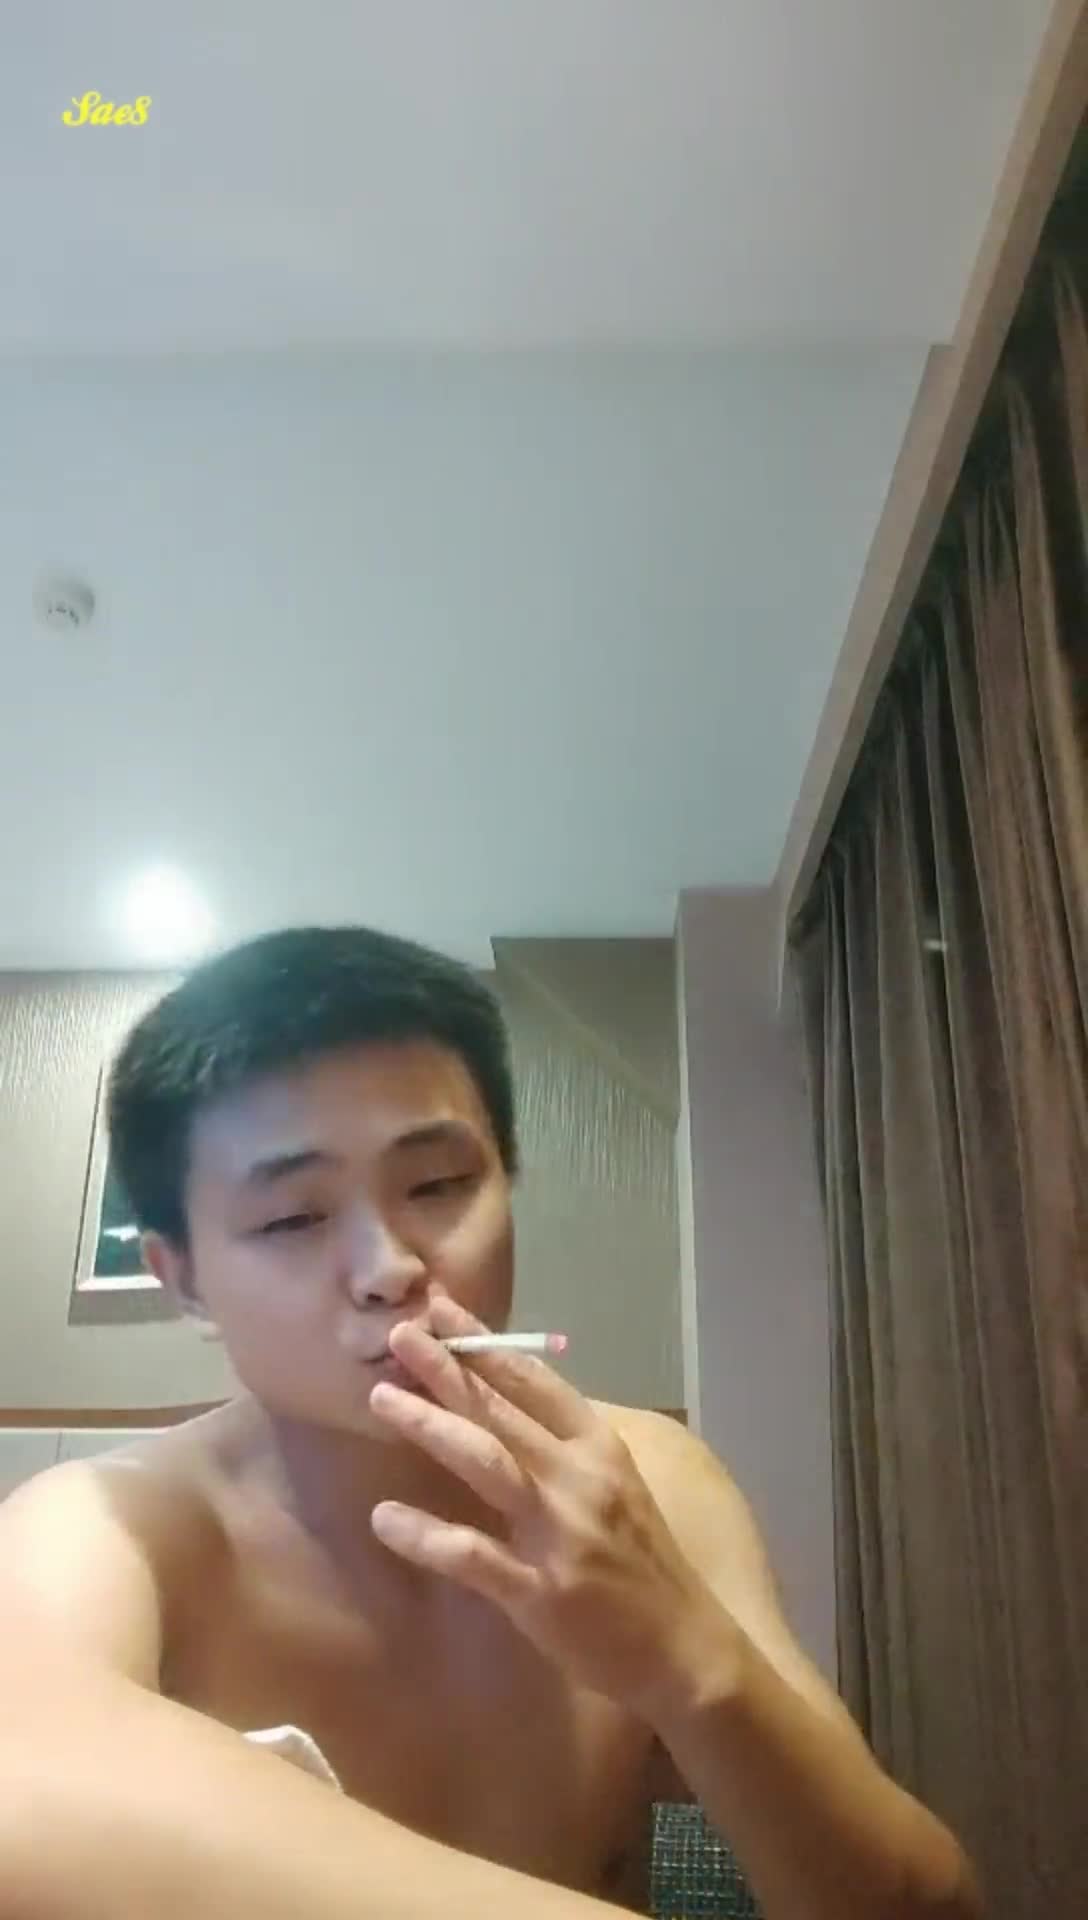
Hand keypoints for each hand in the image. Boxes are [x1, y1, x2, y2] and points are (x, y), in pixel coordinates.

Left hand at [368, 1297, 733, 1720]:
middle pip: (502, 1410)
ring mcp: (559, 1533)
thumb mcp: (619, 1485)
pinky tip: (384, 1519)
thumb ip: (569, 1444)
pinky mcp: (539, 1592)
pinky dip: (425, 1535)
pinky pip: (472, 1554)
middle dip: (447, 1369)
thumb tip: (517, 1401)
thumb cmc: (644, 1562)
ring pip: (486, 1462)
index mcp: (599, 1447)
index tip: (440, 1309)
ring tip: (381, 1398)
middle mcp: (579, 1478)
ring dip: (431, 1426)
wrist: (684, 1649)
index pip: (535, 1379)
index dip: (485, 1342)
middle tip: (399, 1335)